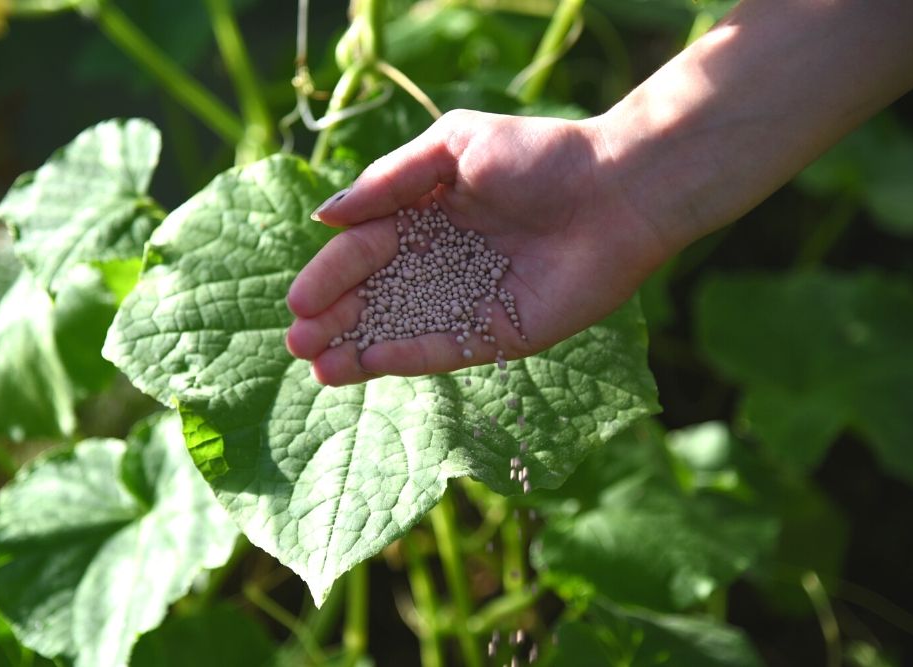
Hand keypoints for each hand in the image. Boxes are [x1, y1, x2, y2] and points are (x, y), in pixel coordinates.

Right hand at [286, 109, 669, 385]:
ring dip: (356, 348)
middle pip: (374, 295)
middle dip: (334, 318)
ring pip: (399, 328)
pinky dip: (401, 358)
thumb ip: (389, 182)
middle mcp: (441, 259)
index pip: (364, 249)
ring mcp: (467, 299)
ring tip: (315, 366)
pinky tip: (363, 366)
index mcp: (425, 212)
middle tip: (297, 342)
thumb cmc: (538, 156)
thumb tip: (327, 218)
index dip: (330, 275)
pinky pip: (440, 350)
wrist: (615, 191)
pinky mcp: (497, 333)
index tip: (298, 302)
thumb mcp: (454, 147)